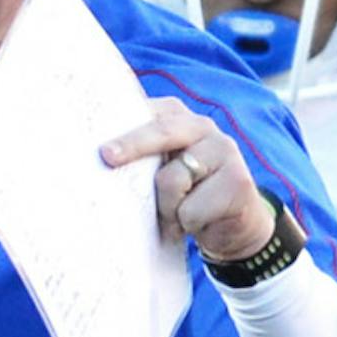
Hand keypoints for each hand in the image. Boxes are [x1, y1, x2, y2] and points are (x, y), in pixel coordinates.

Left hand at [100, 97, 274, 261]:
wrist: (237, 225)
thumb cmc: (187, 195)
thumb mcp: (162, 170)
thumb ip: (140, 159)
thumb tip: (100, 163)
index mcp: (178, 117)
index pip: (146, 111)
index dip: (121, 121)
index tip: (98, 137)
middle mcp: (203, 126)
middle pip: (161, 131)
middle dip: (132, 144)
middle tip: (107, 156)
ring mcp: (224, 150)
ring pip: (171, 180)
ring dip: (165, 208)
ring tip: (176, 215)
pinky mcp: (238, 181)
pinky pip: (190, 209)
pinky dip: (187, 224)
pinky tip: (201, 222)